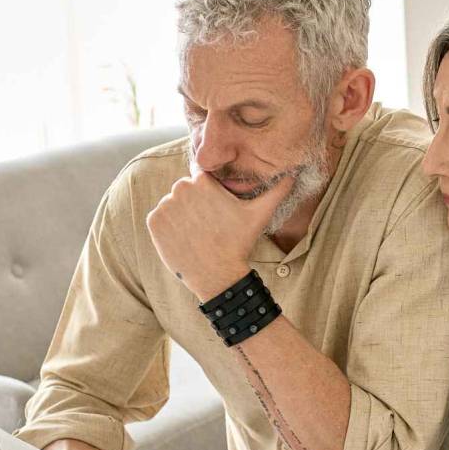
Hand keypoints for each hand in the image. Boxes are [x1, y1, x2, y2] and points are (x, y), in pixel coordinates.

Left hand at [147, 171, 292, 298]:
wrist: (217, 275)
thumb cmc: (239, 243)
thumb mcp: (260, 214)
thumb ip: (277, 190)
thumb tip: (294, 174)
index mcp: (203, 181)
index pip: (201, 177)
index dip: (209, 194)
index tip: (216, 211)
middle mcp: (180, 188)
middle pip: (186, 191)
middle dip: (195, 204)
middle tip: (209, 225)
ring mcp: (165, 205)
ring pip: (173, 204)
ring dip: (182, 215)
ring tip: (198, 233)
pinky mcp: (154, 221)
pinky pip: (160, 218)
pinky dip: (169, 227)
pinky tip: (185, 238)